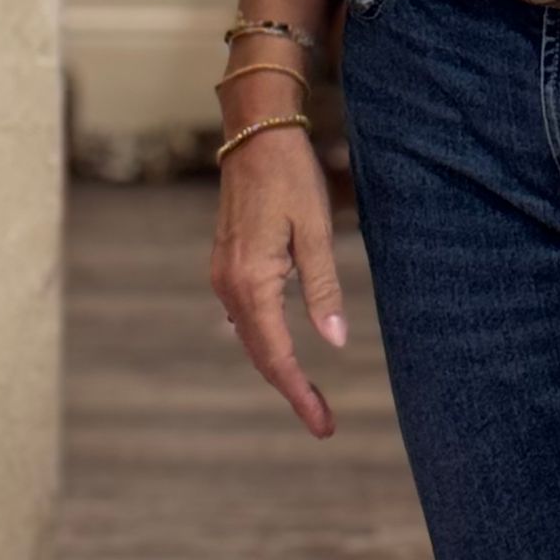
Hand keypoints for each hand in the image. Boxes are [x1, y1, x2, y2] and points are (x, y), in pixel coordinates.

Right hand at [210, 128, 347, 437]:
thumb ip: (324, 288)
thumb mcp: (317, 230)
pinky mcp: (227, 263)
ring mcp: (223, 274)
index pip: (276, 354)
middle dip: (290, 388)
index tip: (322, 424)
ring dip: (277, 366)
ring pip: (250, 336)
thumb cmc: (291, 177)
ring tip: (309, 394)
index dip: (299, 393)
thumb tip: (335, 342)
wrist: (254, 135)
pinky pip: (245, 316)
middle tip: (324, 421)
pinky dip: (264, 340)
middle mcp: (229, 284)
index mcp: (252, 281)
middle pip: (259, 353)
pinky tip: (284, 350)